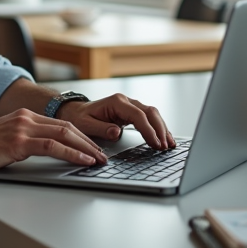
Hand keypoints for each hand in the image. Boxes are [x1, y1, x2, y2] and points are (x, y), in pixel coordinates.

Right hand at [0, 109, 108, 174]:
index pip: (60, 124)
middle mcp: (25, 118)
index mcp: (23, 116)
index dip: (80, 136)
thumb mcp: (4, 140)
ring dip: (86, 148)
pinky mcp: (17, 143)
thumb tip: (43, 153)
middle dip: (89, 142)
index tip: (93, 148)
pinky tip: (83, 161)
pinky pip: (52, 147)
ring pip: (64, 134)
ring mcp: (22, 129)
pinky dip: (72, 153)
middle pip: (67, 127)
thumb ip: (24, 141)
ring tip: (99, 160)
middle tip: (103, 155)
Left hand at [56, 94, 175, 149]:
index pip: (138, 115)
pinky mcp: (132, 112)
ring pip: (152, 114)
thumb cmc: (80, 118)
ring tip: (169, 144)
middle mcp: (126, 101)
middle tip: (165, 146)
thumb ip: (101, 129)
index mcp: (116, 102)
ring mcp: (130, 105)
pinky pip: (149, 118)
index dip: (148, 130)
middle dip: (160, 129)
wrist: (76, 111)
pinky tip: (165, 137)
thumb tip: (117, 132)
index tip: (155, 143)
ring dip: (162, 128)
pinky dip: (158, 127)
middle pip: (150, 112)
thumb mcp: (86, 125)